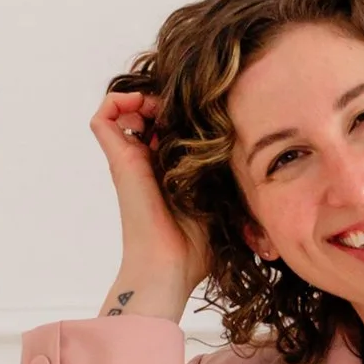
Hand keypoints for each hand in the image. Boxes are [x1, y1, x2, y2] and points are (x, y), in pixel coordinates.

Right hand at [88, 87, 210, 316]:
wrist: (169, 267)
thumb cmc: (196, 247)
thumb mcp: (223, 200)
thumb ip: (232, 178)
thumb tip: (260, 157)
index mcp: (167, 168)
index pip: (167, 122)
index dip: (181, 110)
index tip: (204, 114)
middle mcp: (145, 158)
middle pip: (146, 108)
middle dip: (165, 98)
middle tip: (186, 109)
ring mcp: (129, 157)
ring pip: (123, 106)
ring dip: (143, 95)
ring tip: (165, 109)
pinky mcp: (118, 159)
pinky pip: (103, 116)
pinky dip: (119, 101)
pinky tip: (147, 109)